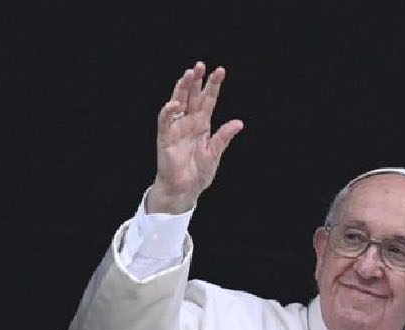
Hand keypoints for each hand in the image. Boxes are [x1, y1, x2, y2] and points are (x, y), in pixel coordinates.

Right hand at [148, 62, 244, 213]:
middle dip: (196, 80)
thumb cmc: (198, 173)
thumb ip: (224, 137)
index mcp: (202, 124)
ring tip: (188, 74)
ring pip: (178, 102)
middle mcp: (188, 122)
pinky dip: (169, 112)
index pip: (208, 100)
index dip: (213, 86)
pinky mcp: (166, 138)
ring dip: (182, 88)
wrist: (184, 190)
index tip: (220, 71)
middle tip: (200, 65)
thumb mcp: (215, 153)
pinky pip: (166, 122)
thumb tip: (239, 123)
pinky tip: (176, 103)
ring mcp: (176, 128)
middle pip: (192, 96)